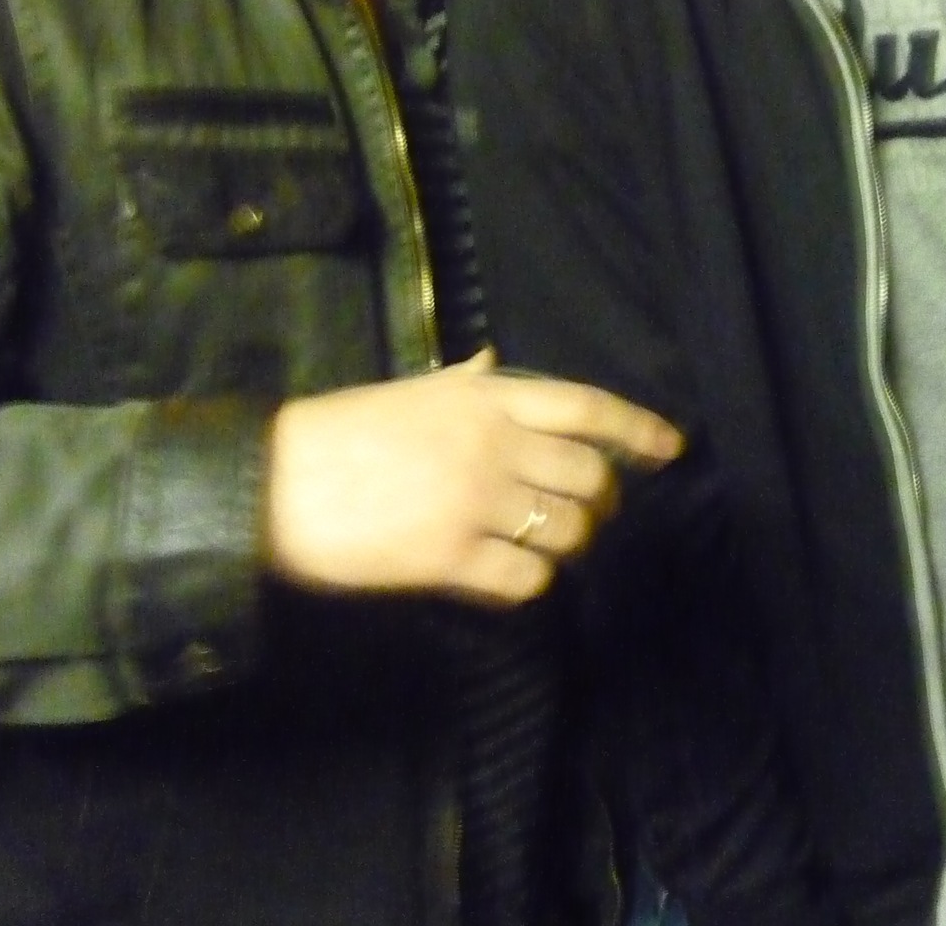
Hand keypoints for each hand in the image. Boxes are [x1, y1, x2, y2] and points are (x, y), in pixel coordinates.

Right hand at [264, 349, 682, 602]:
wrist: (274, 483)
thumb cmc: (340, 432)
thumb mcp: (410, 392)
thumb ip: (463, 382)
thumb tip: (493, 361)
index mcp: (484, 397)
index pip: (586, 406)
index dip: (637, 428)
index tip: (671, 448)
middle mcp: (492, 443)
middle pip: (587, 476)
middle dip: (601, 500)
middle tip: (590, 515)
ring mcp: (474, 501)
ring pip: (567, 532)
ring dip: (568, 546)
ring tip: (545, 548)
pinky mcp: (450, 558)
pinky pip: (525, 579)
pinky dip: (528, 584)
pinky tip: (506, 580)